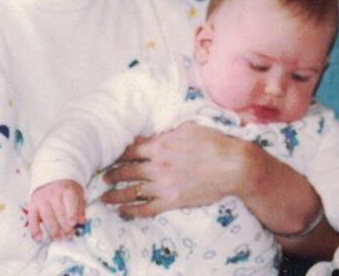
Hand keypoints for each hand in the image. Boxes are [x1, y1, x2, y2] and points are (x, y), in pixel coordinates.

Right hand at [26, 179, 85, 241]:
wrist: (51, 180)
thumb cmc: (66, 189)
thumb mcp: (77, 193)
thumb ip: (80, 207)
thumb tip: (82, 221)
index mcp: (66, 189)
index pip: (69, 201)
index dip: (71, 213)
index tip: (74, 223)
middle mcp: (53, 194)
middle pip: (59, 211)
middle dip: (64, 226)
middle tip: (69, 236)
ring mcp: (41, 200)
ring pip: (47, 216)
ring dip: (53, 230)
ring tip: (59, 239)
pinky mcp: (32, 206)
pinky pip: (32, 219)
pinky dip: (35, 230)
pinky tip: (39, 238)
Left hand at [100, 122, 246, 216]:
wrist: (234, 166)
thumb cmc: (216, 143)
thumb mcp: (190, 128)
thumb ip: (169, 132)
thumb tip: (157, 132)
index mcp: (160, 145)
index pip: (130, 150)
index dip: (118, 153)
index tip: (112, 157)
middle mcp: (157, 165)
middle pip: (126, 170)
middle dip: (112, 174)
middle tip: (104, 177)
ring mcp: (163, 184)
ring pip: (131, 191)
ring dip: (115, 194)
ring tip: (105, 197)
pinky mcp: (172, 200)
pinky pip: (145, 208)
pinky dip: (131, 210)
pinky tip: (123, 211)